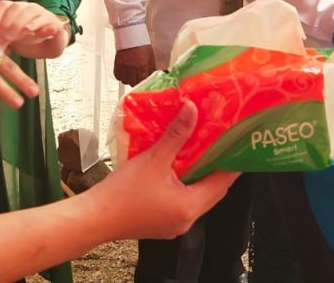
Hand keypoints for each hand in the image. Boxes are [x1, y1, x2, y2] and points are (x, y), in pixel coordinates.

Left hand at [0, 0, 68, 58]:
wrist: (48, 47)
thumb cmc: (25, 40)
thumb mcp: (6, 36)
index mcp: (15, 9)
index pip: (2, 5)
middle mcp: (28, 8)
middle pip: (15, 7)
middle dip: (5, 23)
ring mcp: (41, 13)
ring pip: (30, 11)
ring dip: (19, 24)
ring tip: (13, 37)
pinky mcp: (53, 23)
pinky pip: (45, 20)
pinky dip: (37, 24)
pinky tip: (30, 32)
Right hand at [92, 100, 238, 239]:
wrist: (94, 218)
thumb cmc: (123, 192)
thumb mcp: (154, 159)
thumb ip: (176, 134)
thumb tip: (192, 109)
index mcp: (190, 207)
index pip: (222, 182)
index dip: (232, 162)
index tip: (239, 144)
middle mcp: (187, 220)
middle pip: (213, 191)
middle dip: (218, 168)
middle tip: (222, 143)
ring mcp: (174, 225)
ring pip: (198, 197)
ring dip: (202, 176)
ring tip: (203, 151)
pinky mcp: (162, 224)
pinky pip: (184, 202)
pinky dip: (187, 185)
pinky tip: (180, 168)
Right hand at [114, 45, 156, 85]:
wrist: (130, 36)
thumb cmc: (141, 45)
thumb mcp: (150, 57)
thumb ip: (150, 68)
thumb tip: (151, 76)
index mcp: (143, 66)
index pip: (143, 81)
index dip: (143, 82)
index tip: (143, 81)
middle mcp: (133, 68)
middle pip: (133, 83)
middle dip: (135, 82)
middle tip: (136, 78)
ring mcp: (124, 67)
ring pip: (125, 81)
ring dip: (128, 80)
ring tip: (130, 74)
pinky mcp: (117, 65)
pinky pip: (118, 76)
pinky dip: (120, 76)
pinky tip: (124, 72)